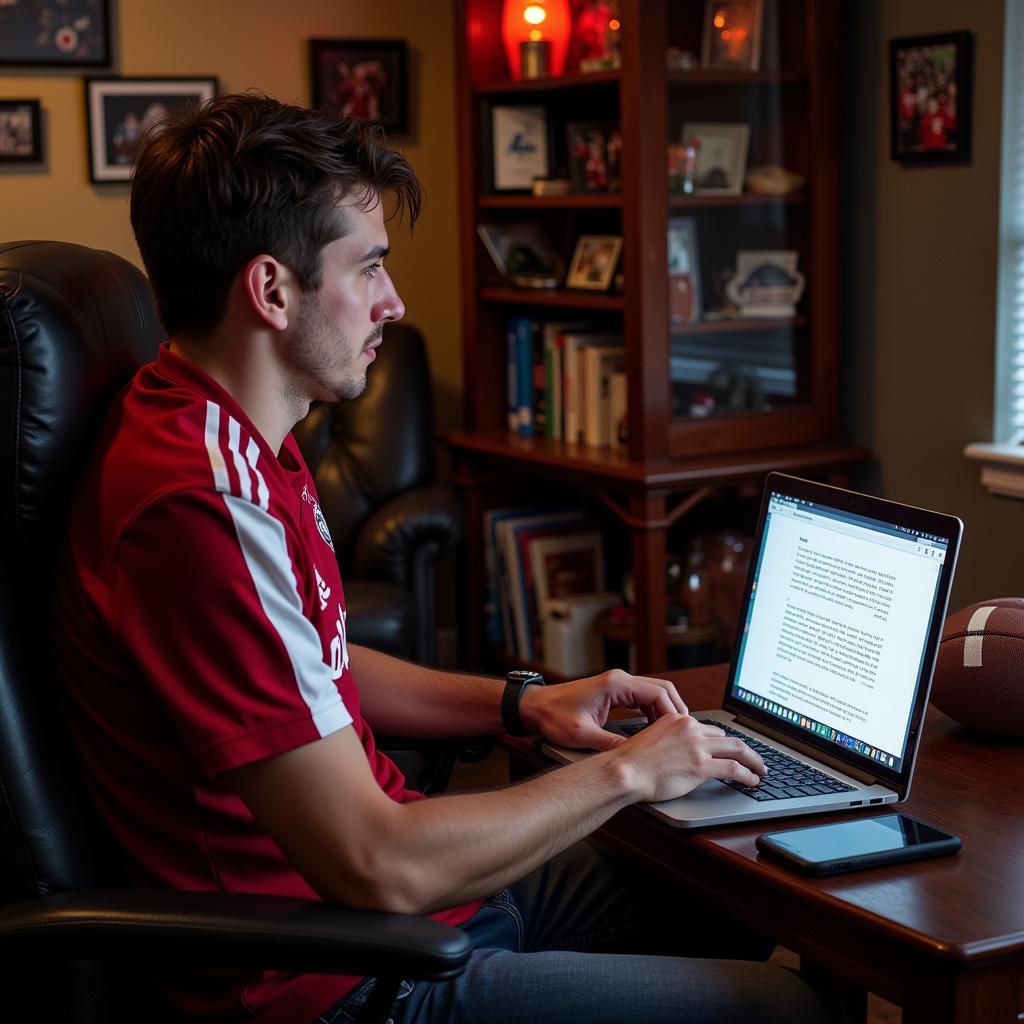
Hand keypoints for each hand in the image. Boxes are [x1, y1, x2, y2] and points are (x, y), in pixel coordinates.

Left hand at [518, 668, 687, 751]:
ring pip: (653, 693)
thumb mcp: (582, 735)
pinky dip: (652, 711)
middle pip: (661, 689)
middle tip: (683, 734)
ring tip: (672, 735)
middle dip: (675, 711)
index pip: (658, 694)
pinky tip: (654, 729)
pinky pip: (641, 698)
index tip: (680, 733)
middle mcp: (619, 680)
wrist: (534, 706)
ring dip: (664, 711)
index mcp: (616, 685)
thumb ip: (611, 745)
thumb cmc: (553, 716)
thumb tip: (635, 757)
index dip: (673, 714)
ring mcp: (617, 684)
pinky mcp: (613, 691)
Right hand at [605, 713, 765, 802]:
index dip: (722, 741)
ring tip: (760, 769)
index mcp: (677, 719)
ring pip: (737, 749)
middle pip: (725, 737)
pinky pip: (734, 769)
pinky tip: (753, 780)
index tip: (730, 748)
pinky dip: (748, 774)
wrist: (625, 771)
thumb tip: (682, 754)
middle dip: (742, 749)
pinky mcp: (701, 765)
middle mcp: (690, 728)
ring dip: (753, 760)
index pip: (708, 728)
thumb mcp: (652, 739)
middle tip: (752, 758)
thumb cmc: (632, 762)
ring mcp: (697, 746)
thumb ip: (670, 741)